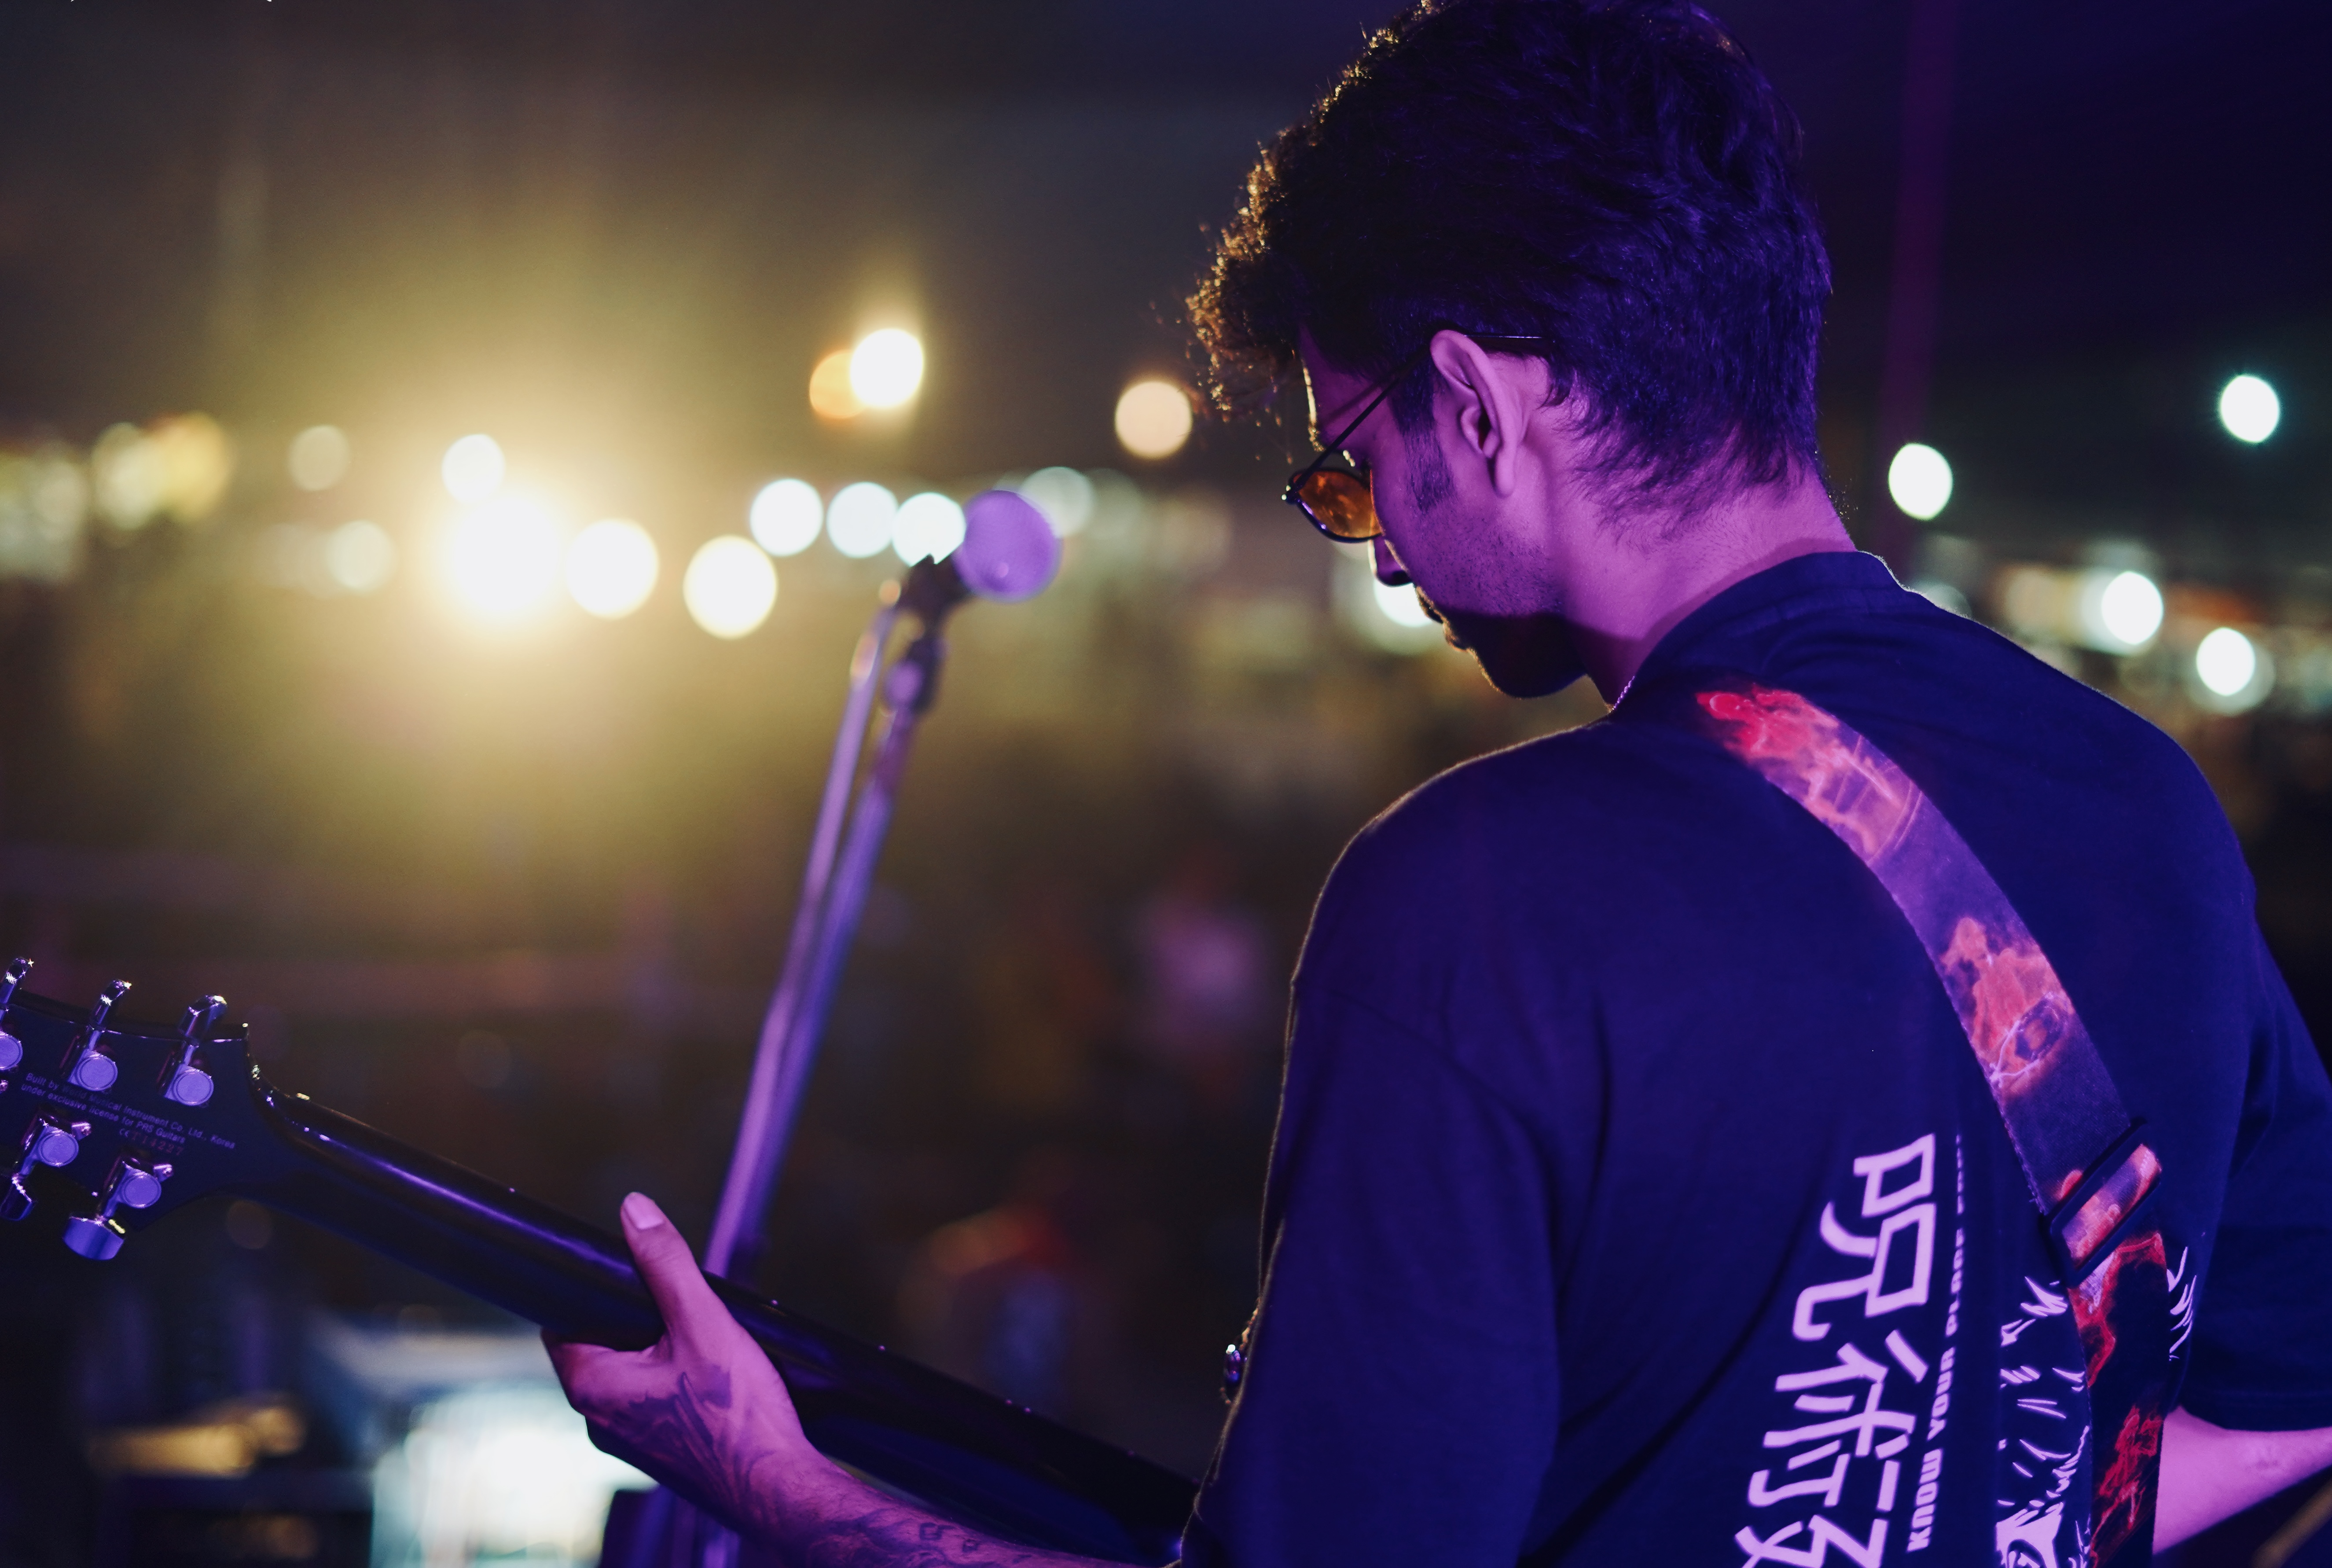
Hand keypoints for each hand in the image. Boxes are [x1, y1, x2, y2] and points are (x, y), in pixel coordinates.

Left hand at [546, 1192, 829, 1535]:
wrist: (777, 1486)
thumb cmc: (738, 1413)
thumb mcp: (702, 1321)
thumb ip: (664, 1264)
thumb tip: (633, 1210)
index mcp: (592, 1388)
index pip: (562, 1324)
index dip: (590, 1294)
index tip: (625, 1276)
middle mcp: (599, 1422)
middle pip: (599, 1347)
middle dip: (635, 1320)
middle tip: (681, 1307)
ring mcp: (629, 1443)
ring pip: (629, 1376)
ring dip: (658, 1352)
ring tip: (705, 1343)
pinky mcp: (660, 1455)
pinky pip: (652, 1403)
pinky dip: (674, 1382)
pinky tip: (715, 1378)